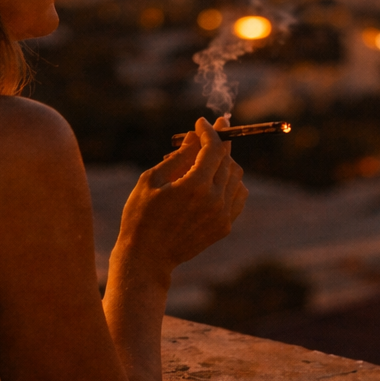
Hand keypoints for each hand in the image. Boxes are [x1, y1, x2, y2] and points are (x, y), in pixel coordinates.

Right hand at [114, 116, 247, 279]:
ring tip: (204, 161)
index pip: (214, 148)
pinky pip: (238, 196)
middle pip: (227, 160)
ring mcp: (222, 216)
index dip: (210, 131)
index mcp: (194, 186)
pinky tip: (215, 180)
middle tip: (206, 134)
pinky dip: (231, 183)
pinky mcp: (224, 227)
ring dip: (224, 163)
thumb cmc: (141, 216)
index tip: (202, 122)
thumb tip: (195, 136)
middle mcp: (214, 200)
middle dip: (218, 143)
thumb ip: (178, 156)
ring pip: (236, 177)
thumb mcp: (151, 180)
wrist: (147, 258)